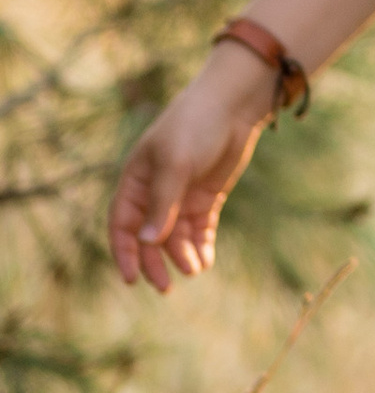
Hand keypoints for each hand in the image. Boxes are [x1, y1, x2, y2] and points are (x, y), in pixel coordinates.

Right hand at [111, 47, 275, 292]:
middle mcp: (156, 191)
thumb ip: (162, 204)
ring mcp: (182, 195)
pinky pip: (199, 229)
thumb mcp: (175, 164)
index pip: (122, 224)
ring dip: (181, 255)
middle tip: (165, 287)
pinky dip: (200, 246)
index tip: (130, 279)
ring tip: (194, 269)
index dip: (124, 252)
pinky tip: (205, 261)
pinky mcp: (206, 197)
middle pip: (149, 236)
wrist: (233, 106)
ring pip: (175, 236)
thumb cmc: (195, 126)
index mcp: (136, 180)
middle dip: (155, 261)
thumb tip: (146, 242)